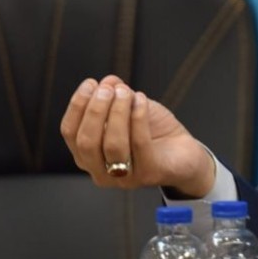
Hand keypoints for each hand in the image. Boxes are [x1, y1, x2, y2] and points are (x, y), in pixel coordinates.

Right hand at [60, 75, 214, 196]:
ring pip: (112, 144)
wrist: (186, 154)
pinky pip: (139, 144)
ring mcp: (125, 178)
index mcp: (88, 157)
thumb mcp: (132, 110)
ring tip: (126, 92)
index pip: (70, 133)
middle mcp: (101, 172)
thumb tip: (108, 81)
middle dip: (95, 110)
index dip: (77, 106)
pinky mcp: (150, 174)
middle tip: (108, 89)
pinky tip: (141, 100)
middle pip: (87, 141)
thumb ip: (117, 96)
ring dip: (118, 112)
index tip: (90, 83)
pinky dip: (138, 118)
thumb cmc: (154, 133)